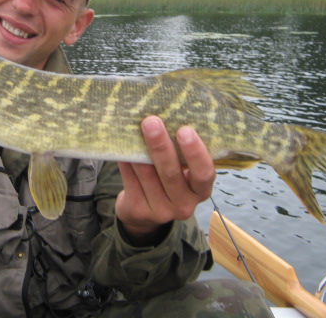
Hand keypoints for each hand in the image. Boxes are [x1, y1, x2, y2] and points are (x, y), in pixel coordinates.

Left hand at [115, 116, 214, 245]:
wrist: (144, 212)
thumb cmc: (167, 180)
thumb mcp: (181, 171)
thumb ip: (179, 152)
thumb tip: (164, 113)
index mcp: (200, 190)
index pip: (204, 174)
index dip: (196, 153)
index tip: (185, 130)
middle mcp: (184, 204)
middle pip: (171, 174)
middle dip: (160, 146)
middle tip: (151, 122)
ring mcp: (161, 211)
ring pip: (147, 176)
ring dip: (138, 151)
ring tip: (132, 128)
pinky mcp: (139, 211)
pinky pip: (130, 181)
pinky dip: (126, 161)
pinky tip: (122, 147)